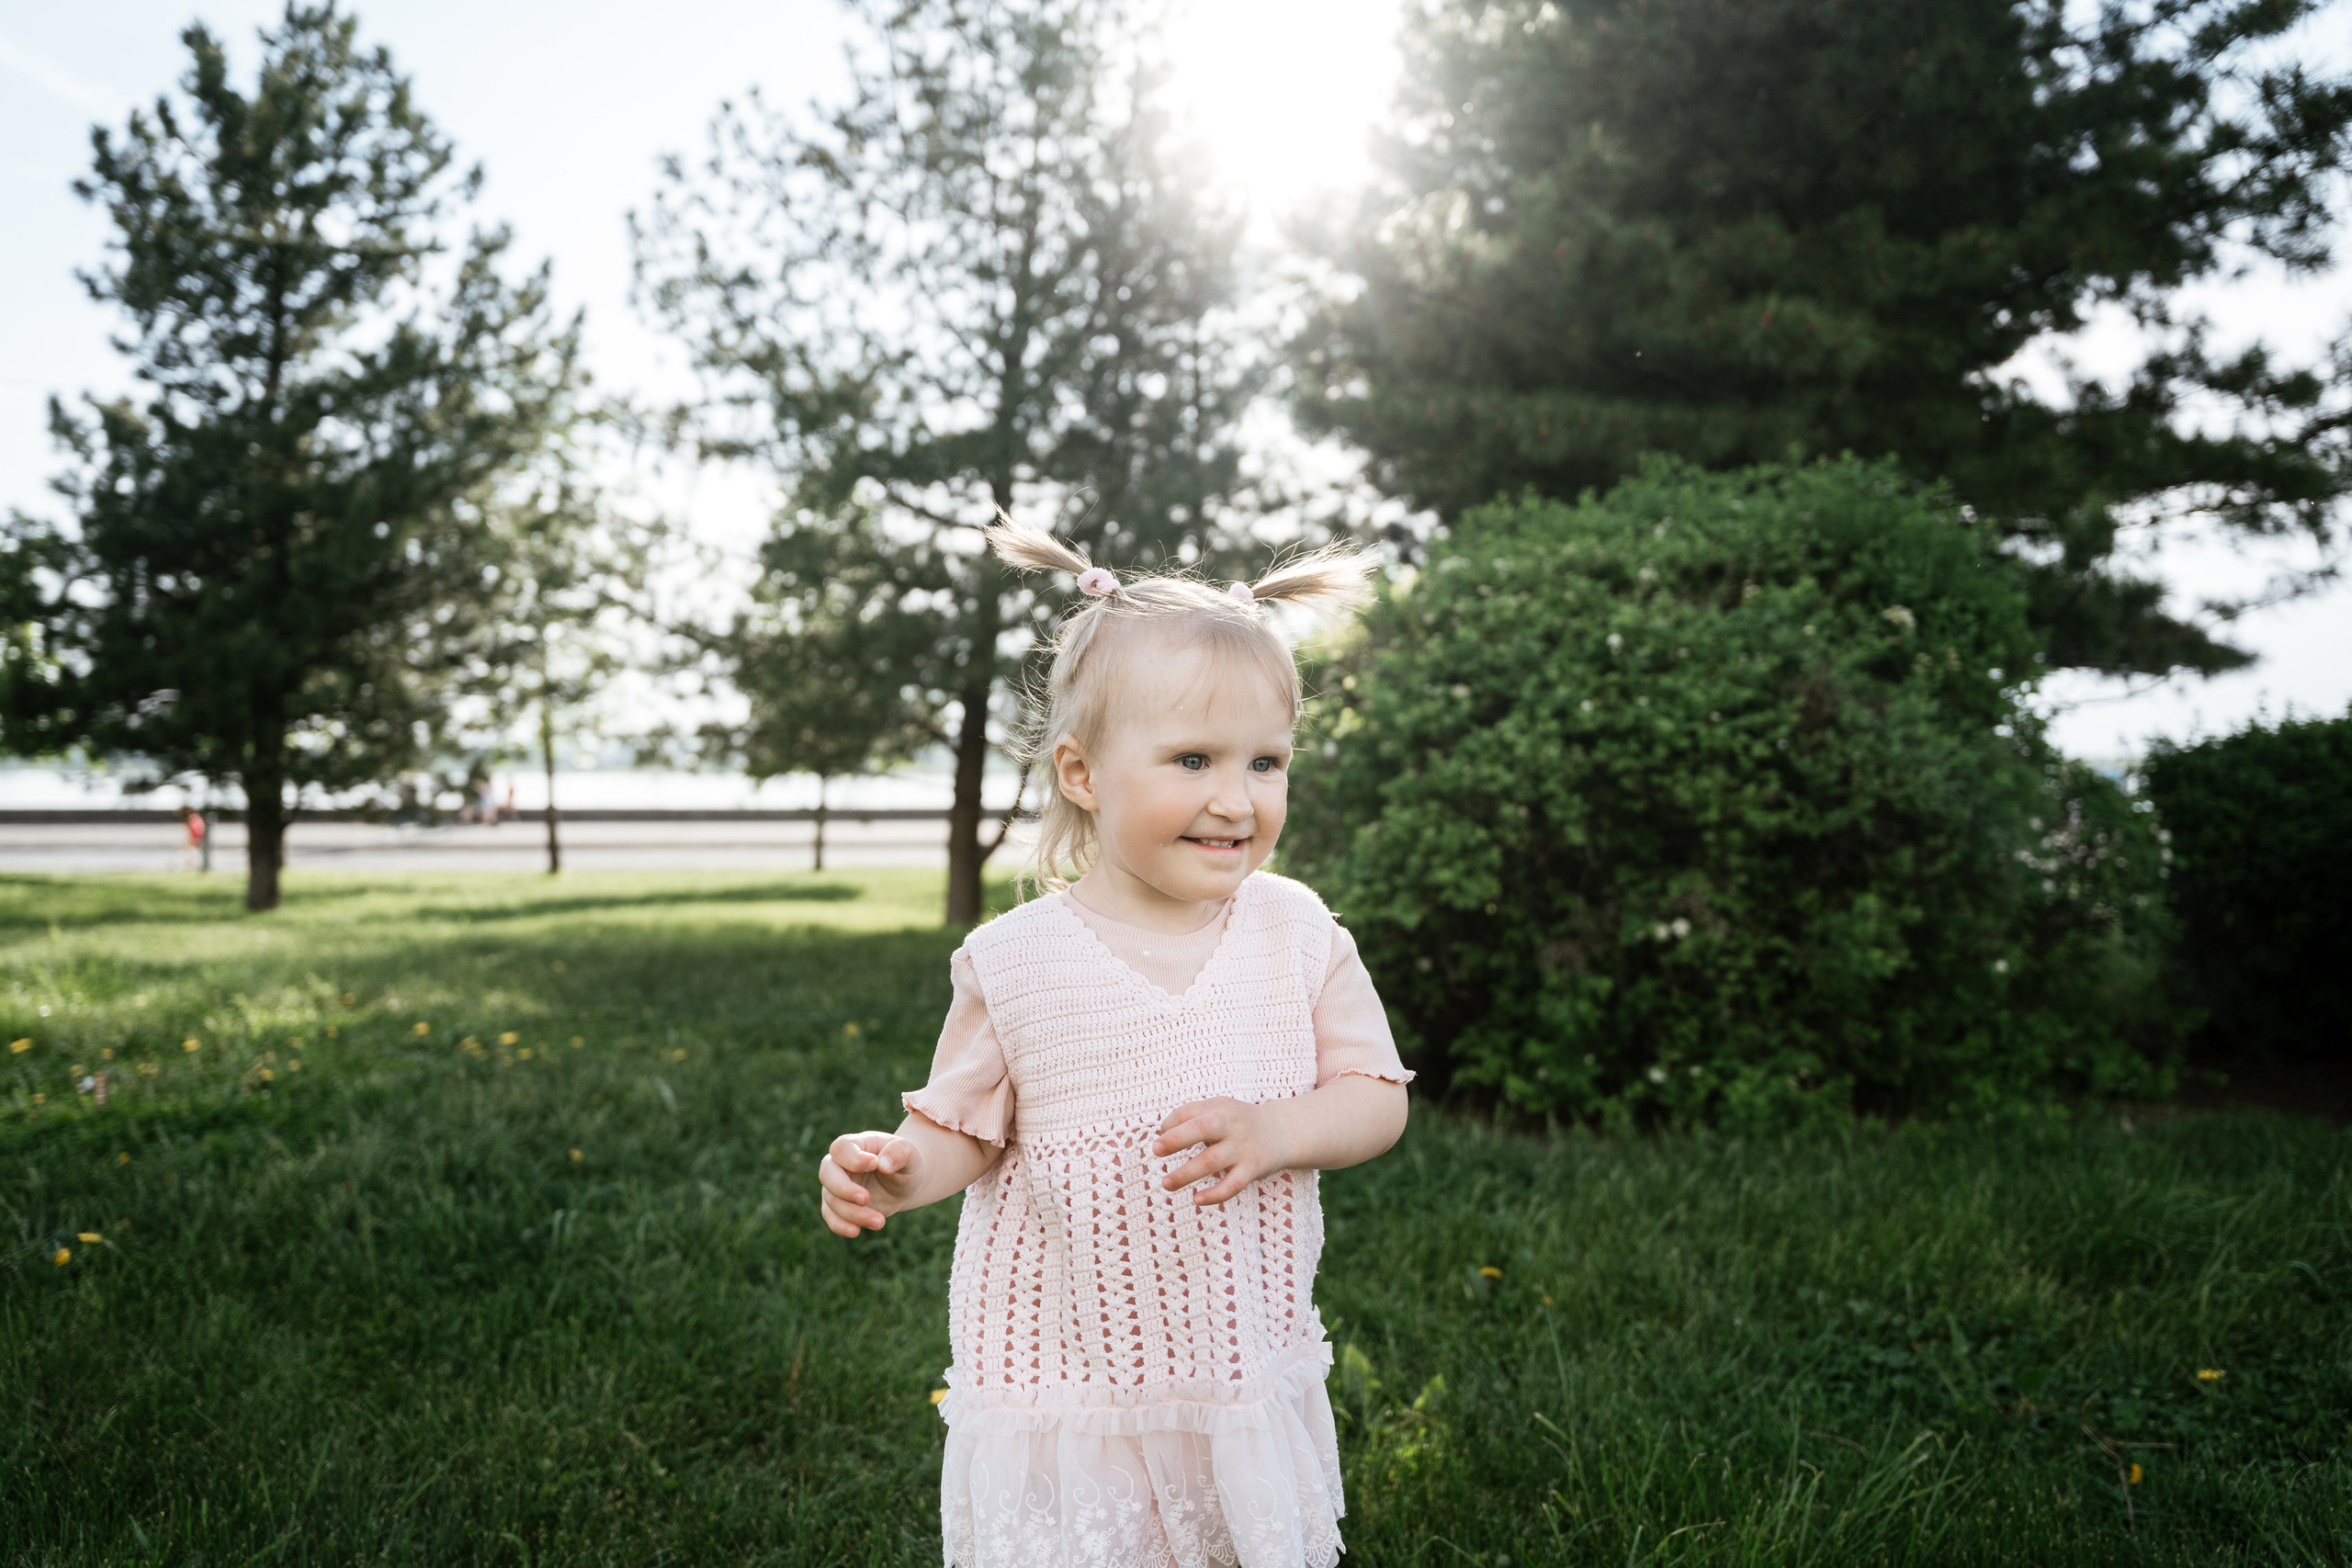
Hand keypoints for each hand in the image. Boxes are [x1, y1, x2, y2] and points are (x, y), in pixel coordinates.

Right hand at [819, 1130, 921, 1236]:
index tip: (874, 1164)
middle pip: (827, 1173)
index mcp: (855, 1145)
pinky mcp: (838, 1207)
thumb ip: (899, 1152)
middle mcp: (839, 1164)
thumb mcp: (909, 1154)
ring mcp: (836, 1186)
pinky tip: (856, 1231)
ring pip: (832, 1200)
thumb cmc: (904, 1162)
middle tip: (865, 1198)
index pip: (842, 1148)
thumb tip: (883, 1164)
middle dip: (844, 1188)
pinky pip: (831, 1217)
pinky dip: (841, 1226)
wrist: (904, 1184)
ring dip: (853, 1213)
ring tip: (880, 1221)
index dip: (853, 1158)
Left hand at [1153, 1097, 1291, 1205]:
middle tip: (1156, 1150)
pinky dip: (1215, 1195)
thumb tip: (1162, 1133)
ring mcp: (1242, 1148)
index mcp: (1219, 1108)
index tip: (1159, 1137)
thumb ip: (1192, 1116)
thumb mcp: (1219, 1109)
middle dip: (1176, 1139)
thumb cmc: (1238, 1122)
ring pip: (1211, 1161)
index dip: (1170, 1123)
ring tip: (1166, 1184)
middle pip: (1201, 1129)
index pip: (1189, 1111)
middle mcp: (1231, 1126)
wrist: (1281, 1132)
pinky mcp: (1252, 1169)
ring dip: (1186, 1174)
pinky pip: (1232, 1185)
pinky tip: (1198, 1199)